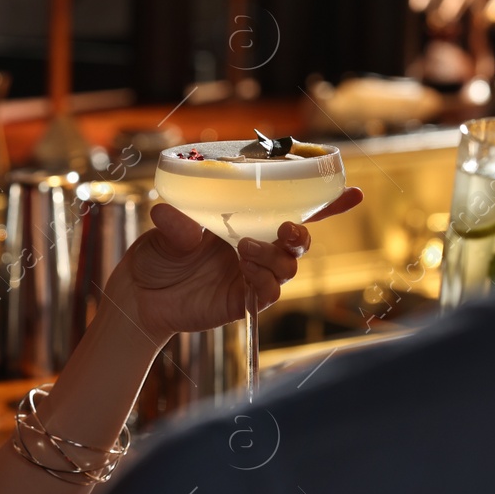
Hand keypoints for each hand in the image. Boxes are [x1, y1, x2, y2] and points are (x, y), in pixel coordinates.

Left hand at [106, 187, 363, 338]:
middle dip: (300, 235)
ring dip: (275, 257)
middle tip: (285, 229)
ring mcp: (250, 276)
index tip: (353, 192)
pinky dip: (265, 281)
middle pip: (297, 242)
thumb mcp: (164, 233)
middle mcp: (254, 248)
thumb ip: (174, 225)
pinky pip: (268, 293)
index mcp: (245, 223)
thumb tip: (166, 213)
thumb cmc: (157, 256)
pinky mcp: (242, 301)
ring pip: (286, 268)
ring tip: (244, 249)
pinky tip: (246, 270)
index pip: (291, 212)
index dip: (325, 205)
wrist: (140, 296)